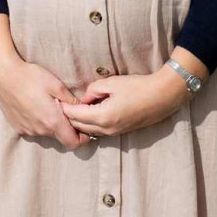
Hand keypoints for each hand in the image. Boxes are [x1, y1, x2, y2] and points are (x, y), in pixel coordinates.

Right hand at [0, 58, 93, 150]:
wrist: (2, 75)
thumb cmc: (30, 77)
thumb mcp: (56, 85)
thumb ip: (71, 100)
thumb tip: (82, 108)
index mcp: (53, 121)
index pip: (74, 143)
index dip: (81, 138)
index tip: (82, 125)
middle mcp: (40, 130)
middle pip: (60, 137)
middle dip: (65, 126)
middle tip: (63, 108)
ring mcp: (27, 130)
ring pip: (46, 132)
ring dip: (50, 123)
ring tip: (46, 103)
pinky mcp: (17, 126)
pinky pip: (33, 129)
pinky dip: (37, 121)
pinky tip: (33, 105)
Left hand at [58, 71, 190, 139]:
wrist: (162, 97)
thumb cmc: (137, 87)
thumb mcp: (111, 83)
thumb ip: (93, 90)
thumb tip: (84, 98)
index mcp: (102, 117)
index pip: (75, 116)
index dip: (63, 108)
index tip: (54, 100)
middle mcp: (106, 129)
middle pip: (78, 127)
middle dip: (68, 117)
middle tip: (59, 105)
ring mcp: (114, 133)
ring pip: (88, 131)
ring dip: (78, 121)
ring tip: (71, 108)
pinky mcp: (120, 132)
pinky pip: (98, 131)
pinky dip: (89, 124)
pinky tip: (88, 112)